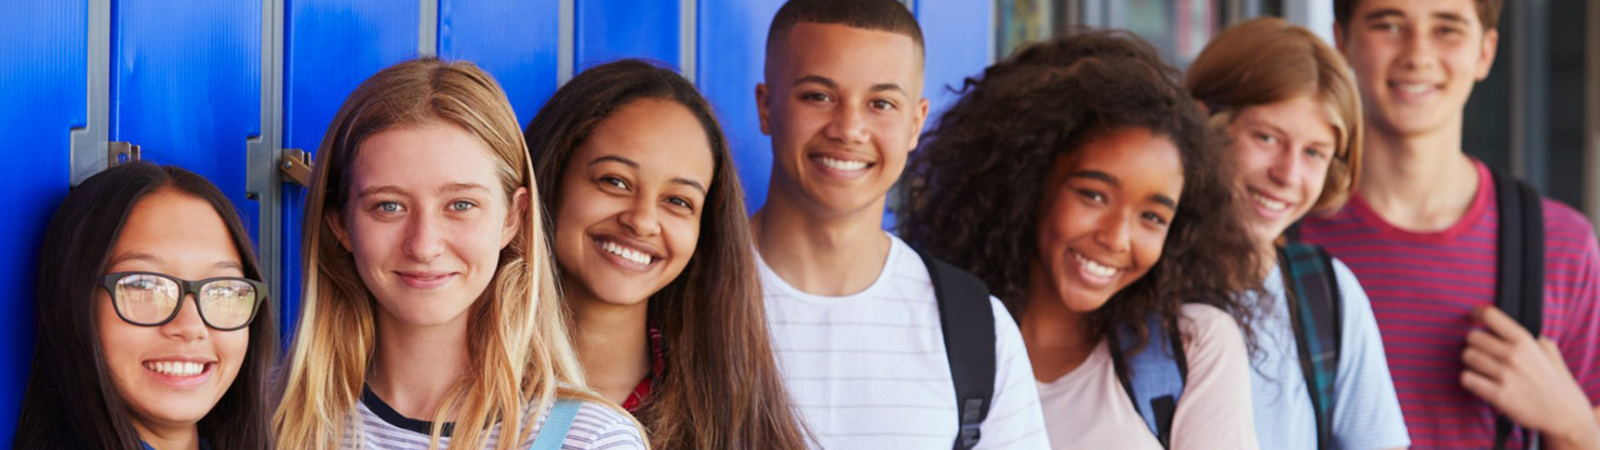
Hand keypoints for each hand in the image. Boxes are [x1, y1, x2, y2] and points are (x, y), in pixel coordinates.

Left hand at [1462, 305, 1599, 448]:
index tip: (1472, 319)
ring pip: (1467, 356)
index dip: (1476, 314)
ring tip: (1483, 369)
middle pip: (1472, 337)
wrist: (1564, 414)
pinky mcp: (1498, 394)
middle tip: (1483, 353)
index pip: (1490, 315)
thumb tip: (1512, 329)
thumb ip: (1531, 338)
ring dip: (1471, 363)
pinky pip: (1466, 378)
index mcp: (1524, 340)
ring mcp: (1505, 374)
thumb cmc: (1555, 382)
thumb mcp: (1549, 352)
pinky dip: (1469, 380)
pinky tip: (1480, 383)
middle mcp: (1513, 354)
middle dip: (1474, 344)